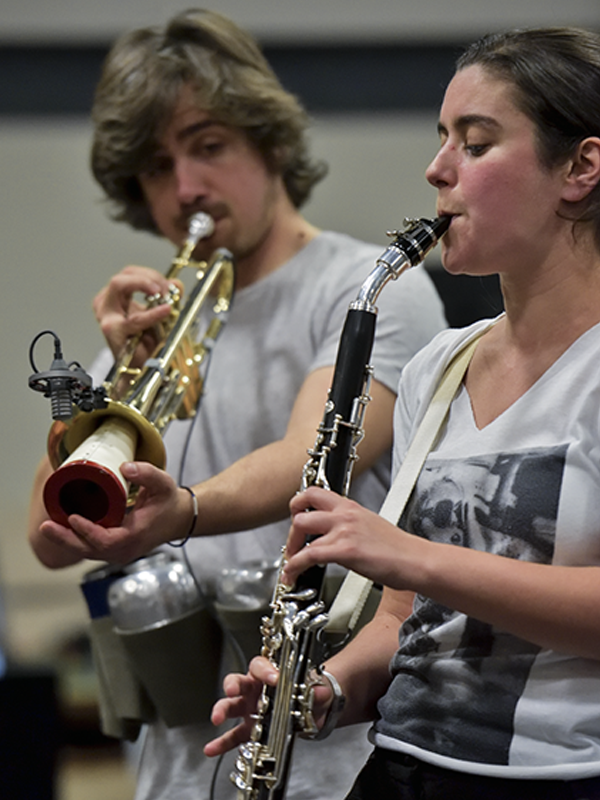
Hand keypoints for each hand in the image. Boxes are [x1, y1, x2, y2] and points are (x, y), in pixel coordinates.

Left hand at [36, 462, 194, 564]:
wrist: (177, 517)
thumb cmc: (168, 503)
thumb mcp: (163, 483)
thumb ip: (146, 473)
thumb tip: (125, 467)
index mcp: (135, 536)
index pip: (106, 541)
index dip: (88, 531)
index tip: (73, 518)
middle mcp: (124, 548)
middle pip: (89, 550)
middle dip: (65, 539)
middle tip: (47, 526)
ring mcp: (118, 551)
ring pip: (87, 550)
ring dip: (66, 540)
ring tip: (48, 526)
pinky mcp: (113, 548)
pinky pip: (90, 547)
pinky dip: (75, 538)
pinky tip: (61, 527)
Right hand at [92, 265, 180, 362]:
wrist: (141, 369)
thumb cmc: (146, 343)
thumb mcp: (161, 314)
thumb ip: (169, 297)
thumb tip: (176, 284)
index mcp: (115, 298)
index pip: (130, 273)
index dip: (151, 275)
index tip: (169, 285)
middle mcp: (107, 304)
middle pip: (123, 275)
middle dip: (148, 277)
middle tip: (165, 288)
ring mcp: (107, 316)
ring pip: (119, 285)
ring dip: (145, 285)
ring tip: (163, 295)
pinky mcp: (113, 331)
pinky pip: (134, 318)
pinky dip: (152, 313)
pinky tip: (165, 310)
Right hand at [203, 657, 335, 756]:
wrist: (313, 711)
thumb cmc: (308, 693)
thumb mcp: (317, 691)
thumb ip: (318, 692)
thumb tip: (319, 692)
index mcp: (270, 675)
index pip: (262, 665)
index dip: (265, 670)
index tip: (273, 678)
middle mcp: (256, 689)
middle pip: (240, 681)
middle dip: (234, 684)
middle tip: (232, 689)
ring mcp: (250, 709)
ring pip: (231, 706)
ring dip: (222, 710)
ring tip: (217, 718)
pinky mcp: (250, 729)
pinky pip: (234, 736)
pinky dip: (222, 743)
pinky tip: (211, 748)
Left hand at [282, 486, 422, 590]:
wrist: (415, 560)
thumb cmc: (399, 550)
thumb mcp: (370, 526)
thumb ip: (350, 525)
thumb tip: (334, 535)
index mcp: (351, 507)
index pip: (314, 492)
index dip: (298, 504)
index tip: (295, 519)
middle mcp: (345, 514)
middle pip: (301, 507)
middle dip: (290, 530)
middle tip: (292, 545)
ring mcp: (344, 530)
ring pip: (300, 529)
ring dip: (290, 549)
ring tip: (290, 564)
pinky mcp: (345, 550)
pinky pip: (308, 555)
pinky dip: (294, 566)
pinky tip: (293, 575)